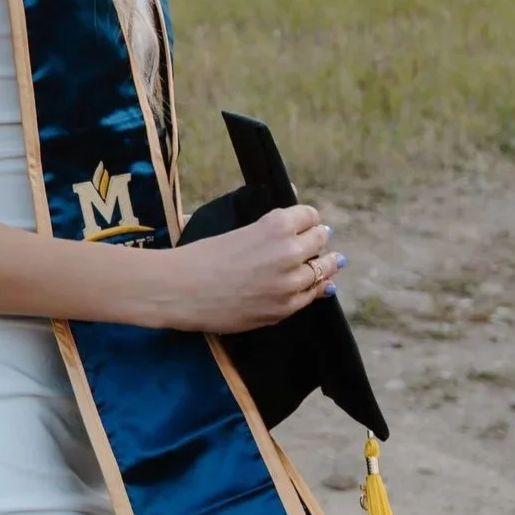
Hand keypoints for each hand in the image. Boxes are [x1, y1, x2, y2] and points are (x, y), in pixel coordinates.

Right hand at [157, 203, 343, 334]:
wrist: (181, 289)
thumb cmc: (202, 255)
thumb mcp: (238, 228)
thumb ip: (269, 223)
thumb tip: (292, 206)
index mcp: (276, 225)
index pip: (310, 215)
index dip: (307, 219)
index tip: (308, 222)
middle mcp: (289, 252)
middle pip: (321, 240)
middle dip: (318, 239)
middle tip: (320, 240)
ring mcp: (289, 283)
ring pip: (323, 270)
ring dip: (326, 265)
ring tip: (334, 263)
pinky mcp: (283, 309)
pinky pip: (311, 296)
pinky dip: (316, 289)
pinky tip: (320, 286)